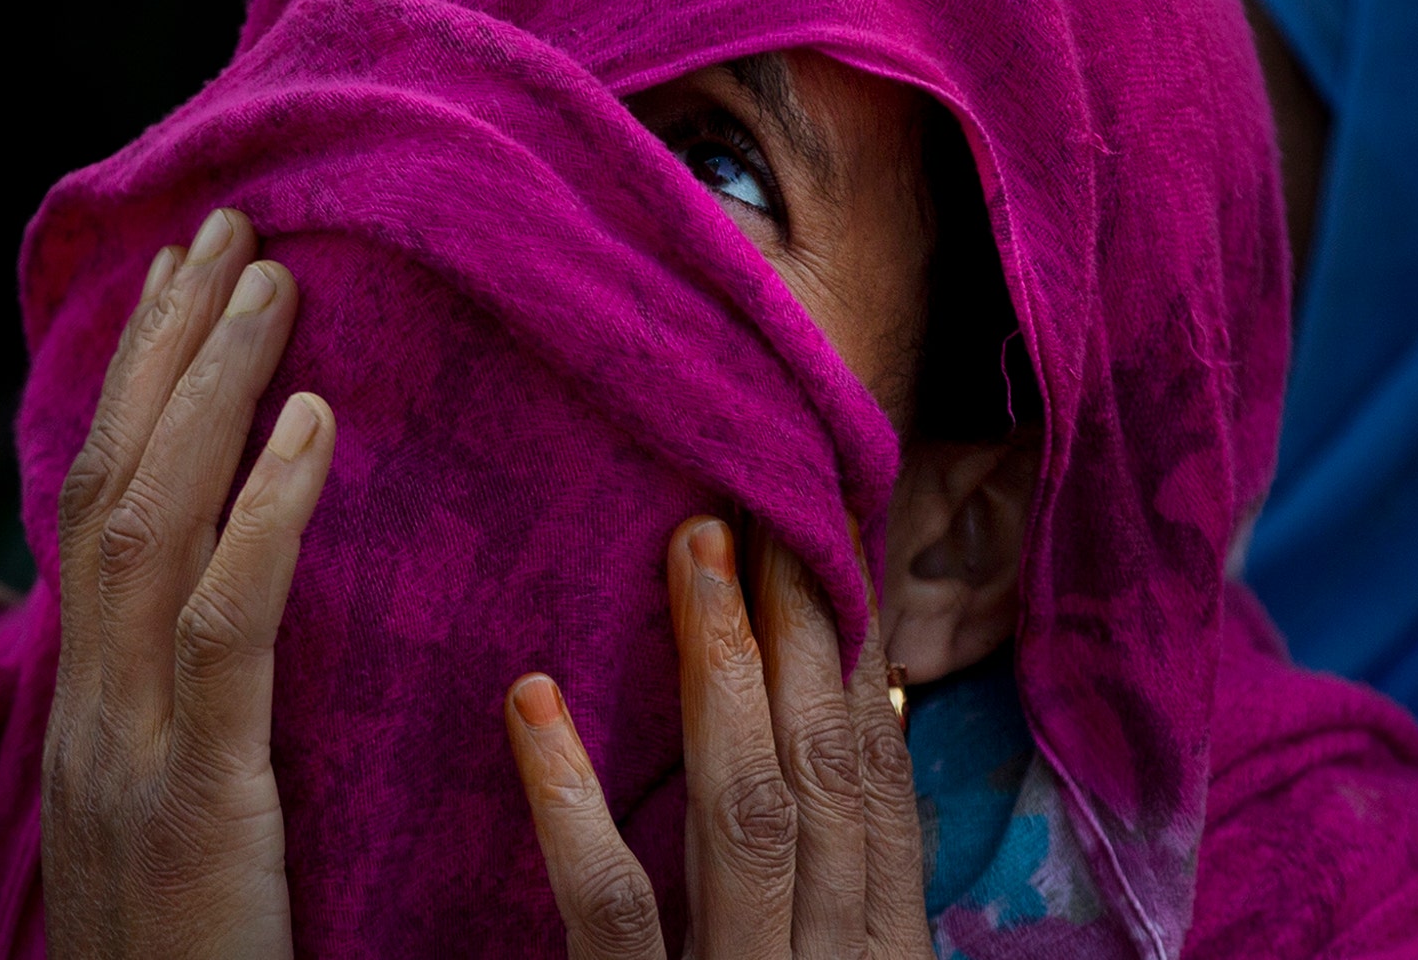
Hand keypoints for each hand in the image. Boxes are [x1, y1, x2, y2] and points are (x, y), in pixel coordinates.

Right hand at [41, 209, 333, 958]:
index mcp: (91, 697)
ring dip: (208, 388)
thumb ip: (201, 700)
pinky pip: (223, 629)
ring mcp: (124, 746)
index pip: (98, 502)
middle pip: (111, 479)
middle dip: (167, 345)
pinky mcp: (188, 803)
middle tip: (226, 228)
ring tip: (269, 279)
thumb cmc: (194, 949)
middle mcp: (87, 701)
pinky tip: (313, 422)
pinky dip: (263, 512)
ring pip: (148, 524)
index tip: (187, 281)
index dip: (137, 383)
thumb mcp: (180, 800)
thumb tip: (249, 598)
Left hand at [506, 517, 933, 958]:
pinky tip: (534, 699)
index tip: (833, 535)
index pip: (876, 772)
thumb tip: (816, 717)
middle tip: (762, 501)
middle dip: (801, 621)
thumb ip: (819, 875)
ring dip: (722, 665)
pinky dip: (572, 801)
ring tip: (690, 548)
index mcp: (882, 944)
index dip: (858, 648)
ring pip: (745, 812)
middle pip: (822, 767)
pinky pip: (611, 906)